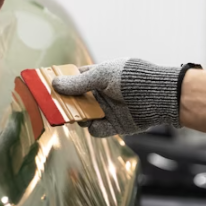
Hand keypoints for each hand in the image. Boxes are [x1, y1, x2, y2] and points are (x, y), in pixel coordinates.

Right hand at [52, 58, 182, 136]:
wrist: (160, 96)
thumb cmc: (132, 79)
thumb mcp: (103, 76)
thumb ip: (79, 83)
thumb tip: (54, 84)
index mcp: (98, 75)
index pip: (74, 78)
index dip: (60, 82)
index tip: (45, 86)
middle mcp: (100, 93)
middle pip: (75, 99)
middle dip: (64, 103)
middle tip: (52, 107)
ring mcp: (107, 109)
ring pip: (83, 116)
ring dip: (78, 117)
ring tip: (75, 116)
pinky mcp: (114, 125)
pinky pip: (97, 130)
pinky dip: (95, 128)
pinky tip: (96, 123)